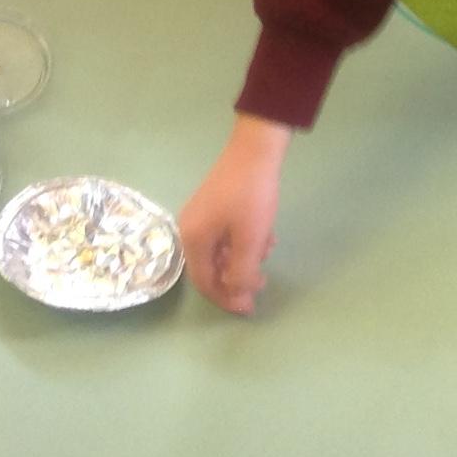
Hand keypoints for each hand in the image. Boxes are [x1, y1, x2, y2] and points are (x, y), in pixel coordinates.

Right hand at [178, 117, 289, 314]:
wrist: (255, 148)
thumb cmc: (251, 196)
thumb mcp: (249, 240)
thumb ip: (240, 273)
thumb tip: (237, 297)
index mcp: (192, 240)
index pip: (204, 283)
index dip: (226, 299)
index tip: (249, 308)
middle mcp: (189, 229)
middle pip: (211, 268)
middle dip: (237, 278)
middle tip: (262, 282)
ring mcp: (200, 216)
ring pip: (221, 252)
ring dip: (243, 258)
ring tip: (267, 251)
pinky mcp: (214, 206)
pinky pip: (226, 235)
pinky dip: (243, 242)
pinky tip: (265, 236)